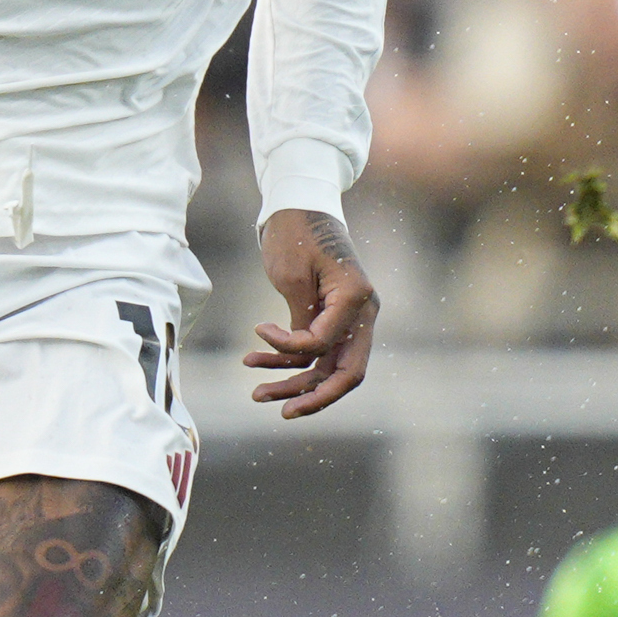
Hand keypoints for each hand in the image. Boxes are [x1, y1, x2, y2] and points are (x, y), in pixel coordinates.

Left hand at [246, 208, 378, 417]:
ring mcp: (351, 315)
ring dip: (294, 382)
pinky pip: (317, 351)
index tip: (259, 330)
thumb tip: (303, 357)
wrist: (297, 203)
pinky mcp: (333, 316)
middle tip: (282, 413)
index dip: (290, 349)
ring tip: (255, 394)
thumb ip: (301, 321)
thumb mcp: (293, 276)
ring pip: (329, 366)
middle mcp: (362, 311)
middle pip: (346, 372)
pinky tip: (257, 362)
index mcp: (356, 298)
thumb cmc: (294, 233)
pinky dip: (290, 359)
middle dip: (313, 396)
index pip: (326, 344)